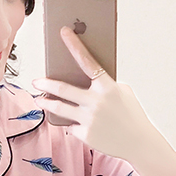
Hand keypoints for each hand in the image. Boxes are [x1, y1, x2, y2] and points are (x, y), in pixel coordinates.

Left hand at [32, 25, 154, 160]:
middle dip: (46, 83)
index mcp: (108, 86)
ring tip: (39, 99)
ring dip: (46, 102)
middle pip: (63, 89)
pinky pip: (71, 125)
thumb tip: (81, 80)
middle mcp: (96, 101)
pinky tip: (77, 124)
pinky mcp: (86, 134)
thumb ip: (104, 85)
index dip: (74, 45)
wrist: (139, 143)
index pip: (87, 61)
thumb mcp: (123, 93)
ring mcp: (89, 119)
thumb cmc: (131, 115)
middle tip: (36, 81)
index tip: (64, 32)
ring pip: (59, 108)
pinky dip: (73, 123)